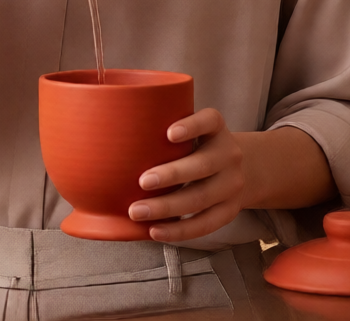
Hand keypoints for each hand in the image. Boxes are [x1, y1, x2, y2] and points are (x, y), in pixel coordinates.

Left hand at [128, 108, 243, 242]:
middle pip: (203, 165)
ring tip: (136, 211)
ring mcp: (233, 184)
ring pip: (201, 198)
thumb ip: (164, 129)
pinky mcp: (230, 210)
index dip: (191, 126)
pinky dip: (179, 230)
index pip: (210, 120)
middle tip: (142, 182)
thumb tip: (108, 134)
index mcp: (217, 128)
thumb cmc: (197, 146)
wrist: (241, 170)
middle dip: (171, 175)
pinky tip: (155, 230)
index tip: (169, 133)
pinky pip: (205, 224)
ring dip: (167, 207)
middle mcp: (229, 154)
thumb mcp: (193, 130)